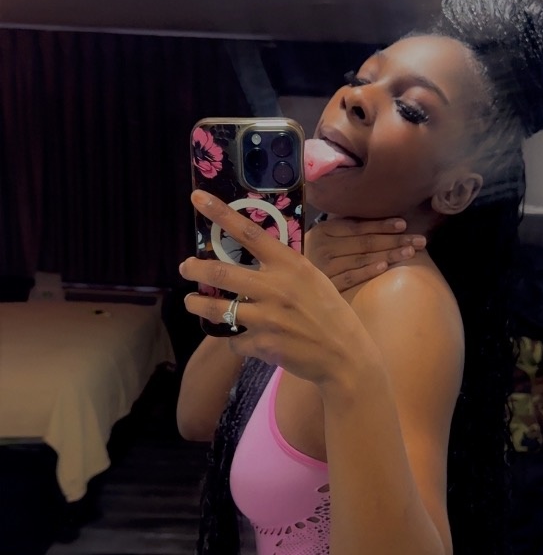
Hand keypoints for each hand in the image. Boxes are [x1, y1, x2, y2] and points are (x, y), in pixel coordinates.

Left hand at [182, 191, 375, 385]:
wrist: (345, 356)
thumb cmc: (331, 315)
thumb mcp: (313, 280)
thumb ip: (285, 268)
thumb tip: (258, 255)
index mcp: (290, 265)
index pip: (250, 233)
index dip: (221, 213)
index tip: (198, 198)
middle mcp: (276, 287)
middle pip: (221, 271)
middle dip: (195, 267)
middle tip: (185, 266)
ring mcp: (267, 317)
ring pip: (216, 308)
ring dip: (198, 304)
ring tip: (191, 302)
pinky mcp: (263, 344)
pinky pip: (234, 339)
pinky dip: (235, 339)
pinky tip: (242, 339)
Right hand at [305, 216, 426, 291]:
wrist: (291, 279)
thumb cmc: (316, 255)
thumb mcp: (326, 237)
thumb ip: (346, 228)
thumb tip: (379, 214)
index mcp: (325, 230)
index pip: (359, 227)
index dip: (383, 225)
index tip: (404, 225)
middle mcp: (323, 246)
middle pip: (365, 242)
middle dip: (395, 240)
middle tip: (420, 240)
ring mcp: (324, 266)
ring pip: (361, 258)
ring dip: (388, 255)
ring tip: (410, 252)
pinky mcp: (327, 285)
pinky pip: (350, 277)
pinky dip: (367, 271)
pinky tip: (384, 267)